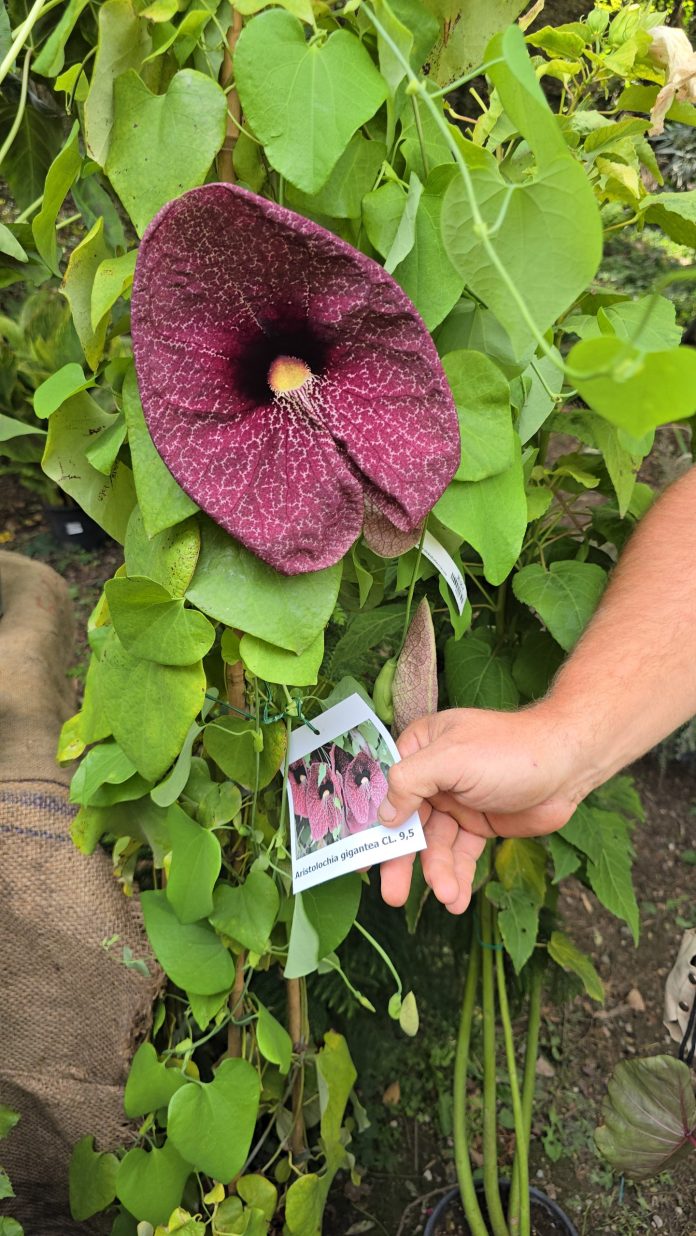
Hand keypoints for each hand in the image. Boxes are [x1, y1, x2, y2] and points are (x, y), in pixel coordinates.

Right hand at [379, 704, 583, 914]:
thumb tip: (383, 814)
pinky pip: (459, 854)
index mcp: (421, 747)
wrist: (568, 766)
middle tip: (392, 895)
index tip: (357, 855)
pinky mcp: (479, 824)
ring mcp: (457, 801)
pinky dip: (456, 875)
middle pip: (406, 823)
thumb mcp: (451, 759)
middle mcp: (435, 775)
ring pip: (434, 845)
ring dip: (437, 873)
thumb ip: (410, 782)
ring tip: (447, 896)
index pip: (385, 786)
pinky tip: (457, 898)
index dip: (369, 821)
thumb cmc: (509, 751)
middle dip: (401, 860)